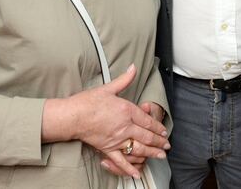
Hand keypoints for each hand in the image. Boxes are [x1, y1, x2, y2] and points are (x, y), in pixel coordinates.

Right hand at [42, 65, 169, 178]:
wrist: (72, 116)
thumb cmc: (88, 101)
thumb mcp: (109, 88)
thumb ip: (125, 79)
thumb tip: (133, 67)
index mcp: (127, 110)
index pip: (147, 120)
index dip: (157, 127)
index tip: (164, 131)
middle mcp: (124, 126)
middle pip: (146, 136)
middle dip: (159, 141)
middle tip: (167, 145)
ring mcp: (116, 139)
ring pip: (138, 148)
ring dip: (151, 153)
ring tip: (160, 156)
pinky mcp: (107, 149)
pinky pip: (120, 161)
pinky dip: (129, 168)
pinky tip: (136, 173)